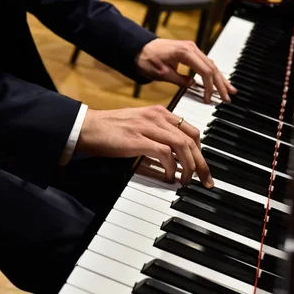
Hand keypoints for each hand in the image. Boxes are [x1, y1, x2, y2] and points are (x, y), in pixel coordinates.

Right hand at [76, 105, 213, 187]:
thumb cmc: (110, 130)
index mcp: (159, 112)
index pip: (190, 130)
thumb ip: (158, 135)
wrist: (87, 128)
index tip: (202, 167)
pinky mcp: (138, 139)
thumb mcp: (140, 126)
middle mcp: (157, 116)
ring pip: (181, 145)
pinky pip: (164, 153)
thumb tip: (173, 156)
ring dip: (189, 166)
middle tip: (205, 180)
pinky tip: (169, 177)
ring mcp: (147, 127)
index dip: (200, 151)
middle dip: (201, 162)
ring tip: (186, 180)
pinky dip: (171, 167)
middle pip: (190, 139)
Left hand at [136, 38, 236, 102]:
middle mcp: (191, 48)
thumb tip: (192, 86)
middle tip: (228, 98)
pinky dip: (213, 74)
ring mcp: (192, 49)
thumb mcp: (161, 73)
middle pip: (212, 67)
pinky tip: (219, 82)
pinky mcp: (189, 52)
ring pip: (211, 65)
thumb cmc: (146, 59)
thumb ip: (178, 80)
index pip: (205, 71)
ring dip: (220, 79)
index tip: (209, 99)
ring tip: (230, 91)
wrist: (138, 48)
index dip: (209, 86)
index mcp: (185, 52)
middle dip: (220, 84)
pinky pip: (205, 63)